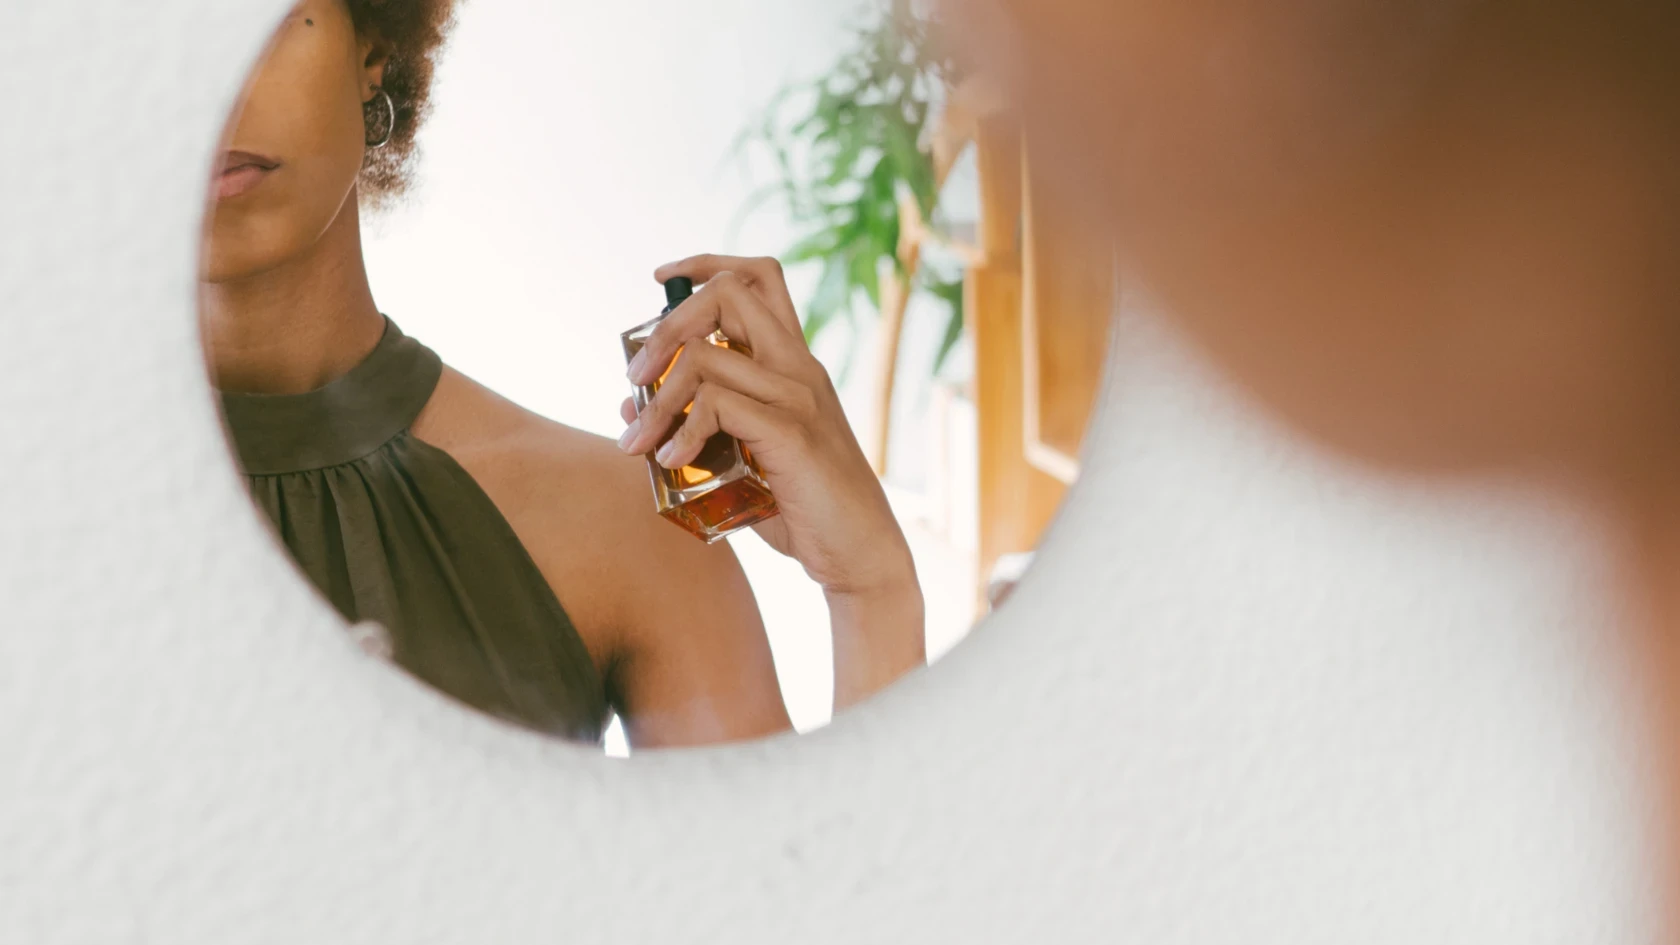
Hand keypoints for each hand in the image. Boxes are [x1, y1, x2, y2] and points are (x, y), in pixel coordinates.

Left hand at [616, 254, 916, 599]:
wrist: (859, 552)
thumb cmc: (803, 507)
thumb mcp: (743, 459)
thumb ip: (696, 428)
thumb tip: (629, 408)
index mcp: (793, 363)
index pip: (758, 276)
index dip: (705, 263)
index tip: (662, 277)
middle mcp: (798, 367)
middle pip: (728, 295)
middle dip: (665, 326)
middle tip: (634, 375)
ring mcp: (798, 396)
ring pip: (704, 358)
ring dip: (656, 399)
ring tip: (638, 443)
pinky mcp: (792, 433)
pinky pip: (716, 407)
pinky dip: (681, 432)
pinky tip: (671, 462)